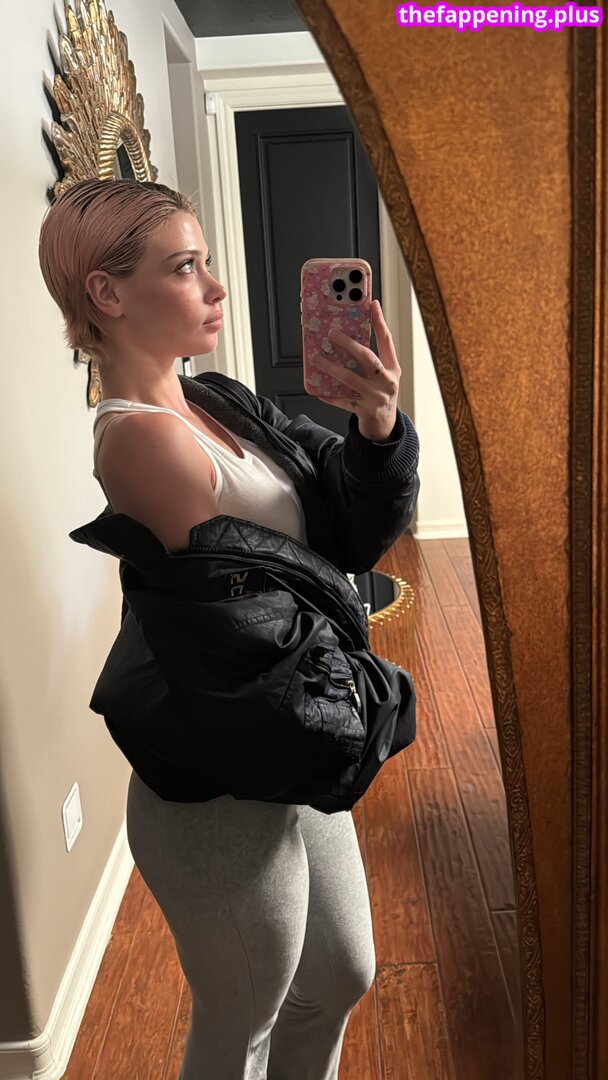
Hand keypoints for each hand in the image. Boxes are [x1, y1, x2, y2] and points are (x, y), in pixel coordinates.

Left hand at [306, 299, 401, 440]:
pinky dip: (329, 395)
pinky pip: (342, 400)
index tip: (372, 304)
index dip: (379, 321)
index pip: (386, 341)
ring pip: (349, 378)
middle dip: (348, 344)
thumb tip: (347, 336)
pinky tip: (319, 390)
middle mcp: (386, 381)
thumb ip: (371, 358)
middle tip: (331, 334)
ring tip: (317, 358)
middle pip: (366, 357)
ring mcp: (375, 396)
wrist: (384, 425)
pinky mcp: (363, 410)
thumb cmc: (379, 393)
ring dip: (331, 367)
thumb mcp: (382, 374)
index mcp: (393, 368)